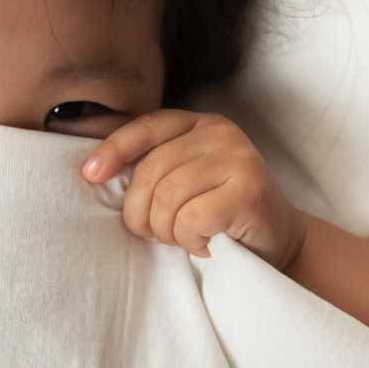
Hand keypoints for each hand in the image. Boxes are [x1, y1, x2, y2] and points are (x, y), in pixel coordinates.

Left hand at [79, 109, 304, 268]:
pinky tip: (205, 244)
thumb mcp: (187, 180)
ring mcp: (238, 158)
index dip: (114, 150)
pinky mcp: (249, 190)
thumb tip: (96, 175)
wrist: (278, 242)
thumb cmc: (221, 214)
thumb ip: (156, 169)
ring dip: (167, 231)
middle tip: (154, 235)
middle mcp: (220, 132)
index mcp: (199, 123)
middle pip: (151, 171)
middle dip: (140, 213)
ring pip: (168, 198)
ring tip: (184, 238)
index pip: (146, 127)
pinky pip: (192, 219)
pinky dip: (190, 241)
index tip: (90, 175)